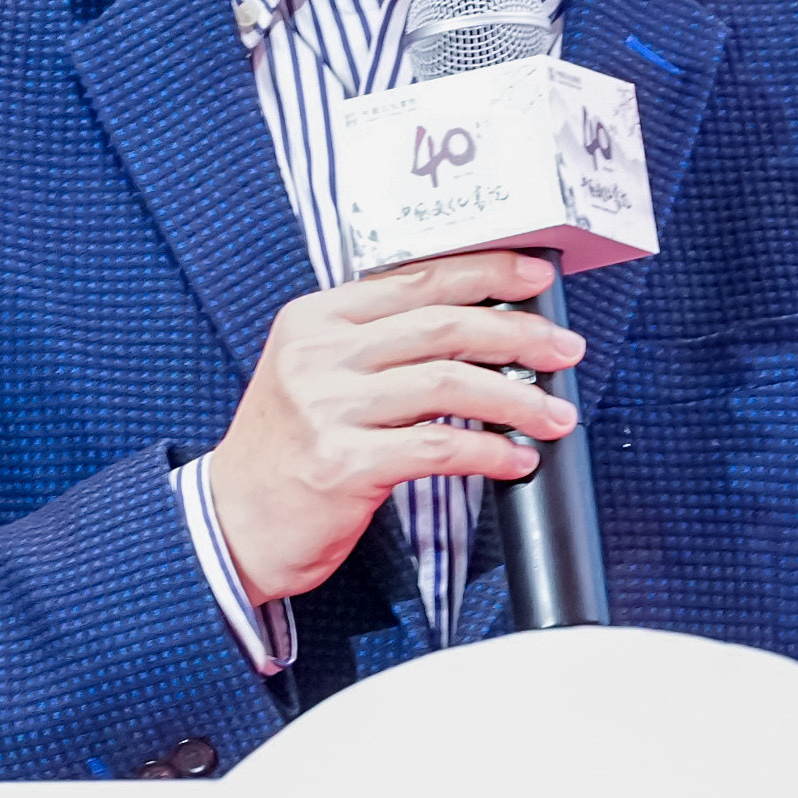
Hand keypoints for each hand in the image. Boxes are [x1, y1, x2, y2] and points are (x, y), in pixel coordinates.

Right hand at [201, 249, 584, 602]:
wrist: (231, 524)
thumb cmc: (288, 451)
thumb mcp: (315, 375)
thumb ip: (376, 344)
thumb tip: (477, 326)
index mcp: (315, 319)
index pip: (414, 279)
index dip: (485, 273)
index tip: (535, 279)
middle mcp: (318, 355)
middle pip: (441, 325)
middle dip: (518, 334)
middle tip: (566, 349)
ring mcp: (328, 408)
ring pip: (449, 382)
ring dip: (517, 398)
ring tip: (556, 414)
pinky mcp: (344, 464)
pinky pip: (439, 446)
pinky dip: (490, 450)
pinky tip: (517, 459)